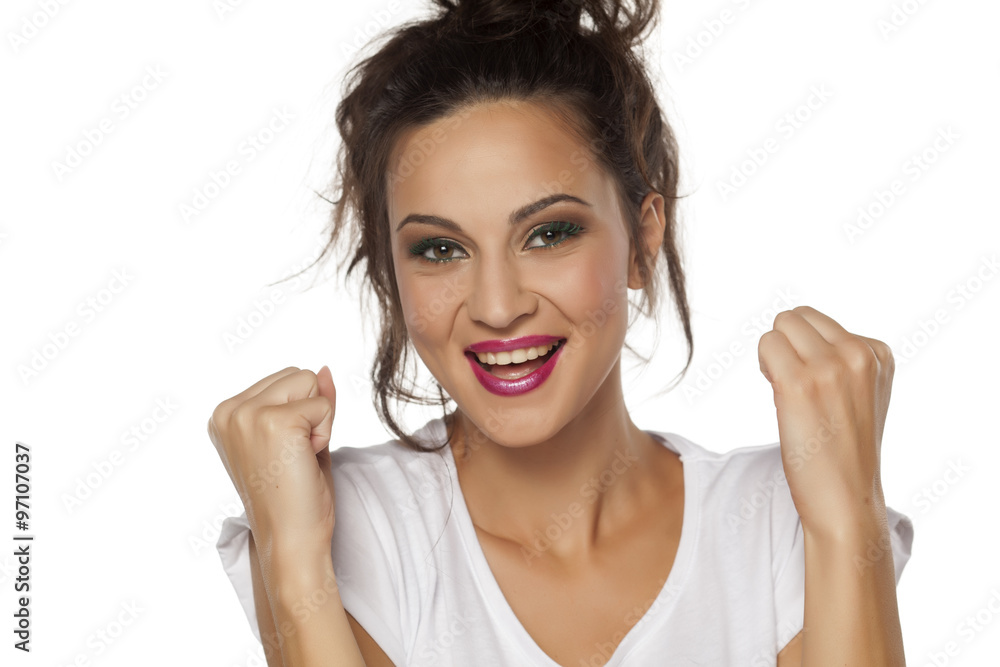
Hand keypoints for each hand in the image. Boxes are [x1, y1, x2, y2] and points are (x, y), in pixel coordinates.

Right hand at [208, 365, 337, 555]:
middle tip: (295, 456)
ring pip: (310, 382)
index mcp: (225, 414)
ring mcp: (248, 415)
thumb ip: (309, 400)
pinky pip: (324, 404)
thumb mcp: (301, 438)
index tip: (285, 453)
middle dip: (310, 412)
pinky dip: (325, 433)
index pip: (284, 379)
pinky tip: (305, 461)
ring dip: (318, 421)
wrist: (291, 540)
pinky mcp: (274, 422)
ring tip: (299, 457)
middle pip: (297, 374)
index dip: (300, 414)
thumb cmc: (295, 498)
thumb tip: (324, 369)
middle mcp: (229, 410)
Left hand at [757, 306, 894, 535]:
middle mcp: (859, 354)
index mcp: (879, 354)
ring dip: (772, 356)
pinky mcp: (799, 384)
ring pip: (779, 327)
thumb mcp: (864, 394)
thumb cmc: (845, 451)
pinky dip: (764, 367)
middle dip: (786, 346)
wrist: (846, 500)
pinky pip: (766, 346)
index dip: (804, 349)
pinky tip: (777, 396)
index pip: (818, 321)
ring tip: (787, 392)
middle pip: (795, 317)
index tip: (814, 384)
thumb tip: (798, 328)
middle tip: (792, 385)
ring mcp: (830, 367)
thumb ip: (845, 359)